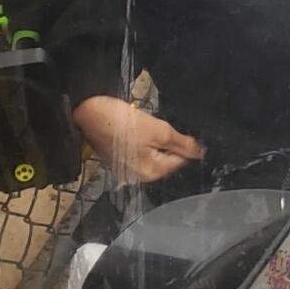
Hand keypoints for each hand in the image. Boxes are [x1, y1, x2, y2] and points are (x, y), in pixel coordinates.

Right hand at [73, 96, 204, 182]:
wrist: (87, 112)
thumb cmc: (122, 122)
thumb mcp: (158, 130)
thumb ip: (182, 143)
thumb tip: (202, 153)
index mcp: (151, 172)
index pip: (181, 160)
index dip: (185, 143)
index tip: (178, 128)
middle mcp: (140, 175)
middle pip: (167, 157)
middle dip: (169, 141)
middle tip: (158, 124)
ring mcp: (128, 167)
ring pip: (154, 152)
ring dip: (156, 138)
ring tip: (145, 124)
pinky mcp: (120, 157)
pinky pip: (140, 149)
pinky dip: (143, 139)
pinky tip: (136, 126)